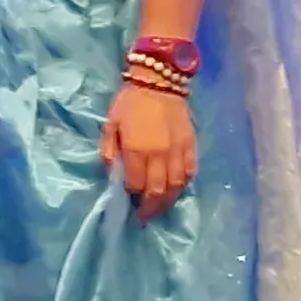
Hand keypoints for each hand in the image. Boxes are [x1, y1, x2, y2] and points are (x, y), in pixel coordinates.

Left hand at [101, 83, 196, 220]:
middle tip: (144, 218)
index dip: (131, 195)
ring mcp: (178, 152)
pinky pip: (189, 173)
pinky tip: (175, 191)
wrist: (160, 83)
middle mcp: (159, 155)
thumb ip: (109, 150)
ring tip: (159, 210)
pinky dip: (182, 186)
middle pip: (157, 191)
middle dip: (150, 207)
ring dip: (167, 202)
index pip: (135, 184)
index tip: (127, 202)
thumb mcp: (110, 125)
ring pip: (176, 186)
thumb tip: (112, 172)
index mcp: (137, 150)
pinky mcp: (191, 147)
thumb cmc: (130, 103)